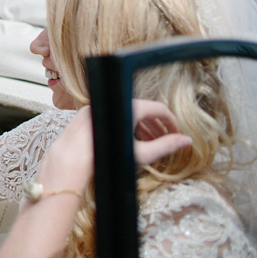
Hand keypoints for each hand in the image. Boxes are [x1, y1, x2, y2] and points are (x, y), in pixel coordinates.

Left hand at [37, 100, 191, 193]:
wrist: (72, 157)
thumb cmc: (107, 155)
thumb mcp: (141, 153)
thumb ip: (166, 146)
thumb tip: (186, 141)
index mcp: (130, 106)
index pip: (159, 109)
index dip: (171, 122)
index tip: (177, 134)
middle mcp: (114, 101)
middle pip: (144, 109)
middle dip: (157, 125)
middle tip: (166, 140)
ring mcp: (100, 105)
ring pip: (127, 111)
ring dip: (142, 125)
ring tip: (150, 142)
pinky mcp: (89, 111)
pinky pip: (113, 114)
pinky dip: (125, 124)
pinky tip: (129, 139)